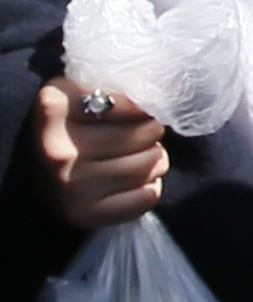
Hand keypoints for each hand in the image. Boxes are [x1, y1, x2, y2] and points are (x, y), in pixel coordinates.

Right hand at [29, 77, 166, 229]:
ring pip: (151, 164)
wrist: (42, 175)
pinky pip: (147, 196)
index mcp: (52, 108)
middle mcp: (56, 151)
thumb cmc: (74, 125)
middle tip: (144, 134)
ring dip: (156, 158)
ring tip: (143, 155)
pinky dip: (150, 187)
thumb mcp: (81, 93)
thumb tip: (160, 96)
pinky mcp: (84, 215)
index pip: (132, 102)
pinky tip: (134, 182)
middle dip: (151, 133)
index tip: (136, 111)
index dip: (142, 106)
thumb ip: (114, 86)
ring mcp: (69, 187)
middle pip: (145, 134)